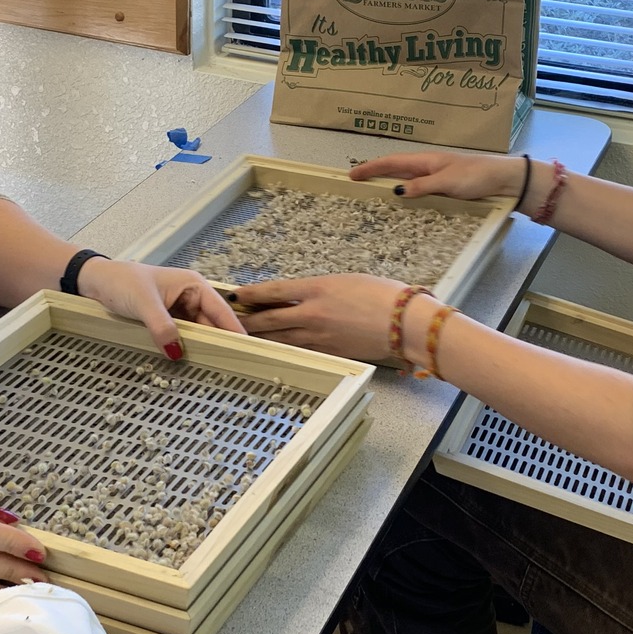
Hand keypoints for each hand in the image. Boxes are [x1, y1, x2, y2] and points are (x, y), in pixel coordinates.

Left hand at [77, 259, 244, 358]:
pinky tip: (189, 362)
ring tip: (212, 369)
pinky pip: (182, 337)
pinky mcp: (168, 321)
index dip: (235, 331)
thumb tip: (177, 352)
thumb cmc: (121, 281)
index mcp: (194, 286)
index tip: (248, 350)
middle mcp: (191, 298)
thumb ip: (162, 327)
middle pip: (213, 325)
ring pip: (198, 334)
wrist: (96, 281)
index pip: (222, 312)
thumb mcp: (143, 303)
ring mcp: (179, 311)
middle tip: (230, 368)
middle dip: (218, 344)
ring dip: (201, 348)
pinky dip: (185, 348)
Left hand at [236, 273, 418, 361]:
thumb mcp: (347, 280)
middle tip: (228, 320)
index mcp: (316, 288)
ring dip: (259, 337)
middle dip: (246, 319)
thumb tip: (303, 294)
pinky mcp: (328, 352)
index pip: (273, 291)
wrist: (405, 323)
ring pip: (279, 338)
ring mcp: (318, 336)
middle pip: (269, 318)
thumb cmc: (385, 295)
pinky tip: (272, 349)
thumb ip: (321, 288)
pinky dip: (282, 349)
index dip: (250, 294)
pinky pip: (298, 350)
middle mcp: (311, 313)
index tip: (235, 294)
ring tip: (242, 337)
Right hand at [350, 150, 525, 202]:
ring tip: (372, 191)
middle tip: (356, 182)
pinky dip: (406, 191)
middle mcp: (429, 166)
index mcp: (426, 161)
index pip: (392, 163)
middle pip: (396, 169)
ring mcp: (437, 176)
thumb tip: (396, 190)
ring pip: (406, 178)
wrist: (505, 179)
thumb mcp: (447, 182)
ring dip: (389, 182)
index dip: (371, 168)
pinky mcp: (446, 186)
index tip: (352, 174)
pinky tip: (404, 199)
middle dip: (375, 173)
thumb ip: (422, 186)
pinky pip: (419, 187)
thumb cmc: (478, 176)